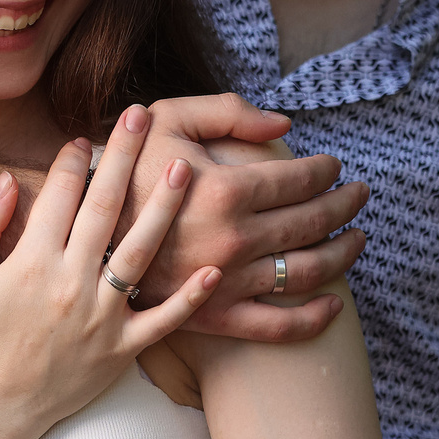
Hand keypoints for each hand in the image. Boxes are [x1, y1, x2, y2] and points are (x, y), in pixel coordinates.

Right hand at [0, 106, 221, 438]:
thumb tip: (4, 179)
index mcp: (30, 263)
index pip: (57, 196)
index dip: (72, 160)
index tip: (86, 136)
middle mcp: (69, 283)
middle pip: (104, 208)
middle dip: (123, 156)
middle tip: (142, 115)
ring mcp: (101, 316)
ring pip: (140, 252)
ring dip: (163, 207)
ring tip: (185, 167)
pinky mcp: (123, 348)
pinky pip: (164, 320)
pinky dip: (190, 296)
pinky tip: (215, 268)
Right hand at [126, 94, 370, 342]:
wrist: (79, 237)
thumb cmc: (125, 169)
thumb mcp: (165, 119)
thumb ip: (227, 112)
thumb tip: (284, 125)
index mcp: (225, 190)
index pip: (300, 179)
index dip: (326, 170)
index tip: (333, 166)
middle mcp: (234, 239)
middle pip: (312, 222)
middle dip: (345, 205)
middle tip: (359, 195)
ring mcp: (227, 282)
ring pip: (306, 271)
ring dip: (343, 254)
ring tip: (358, 239)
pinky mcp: (214, 317)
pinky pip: (276, 326)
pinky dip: (313, 318)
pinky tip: (335, 305)